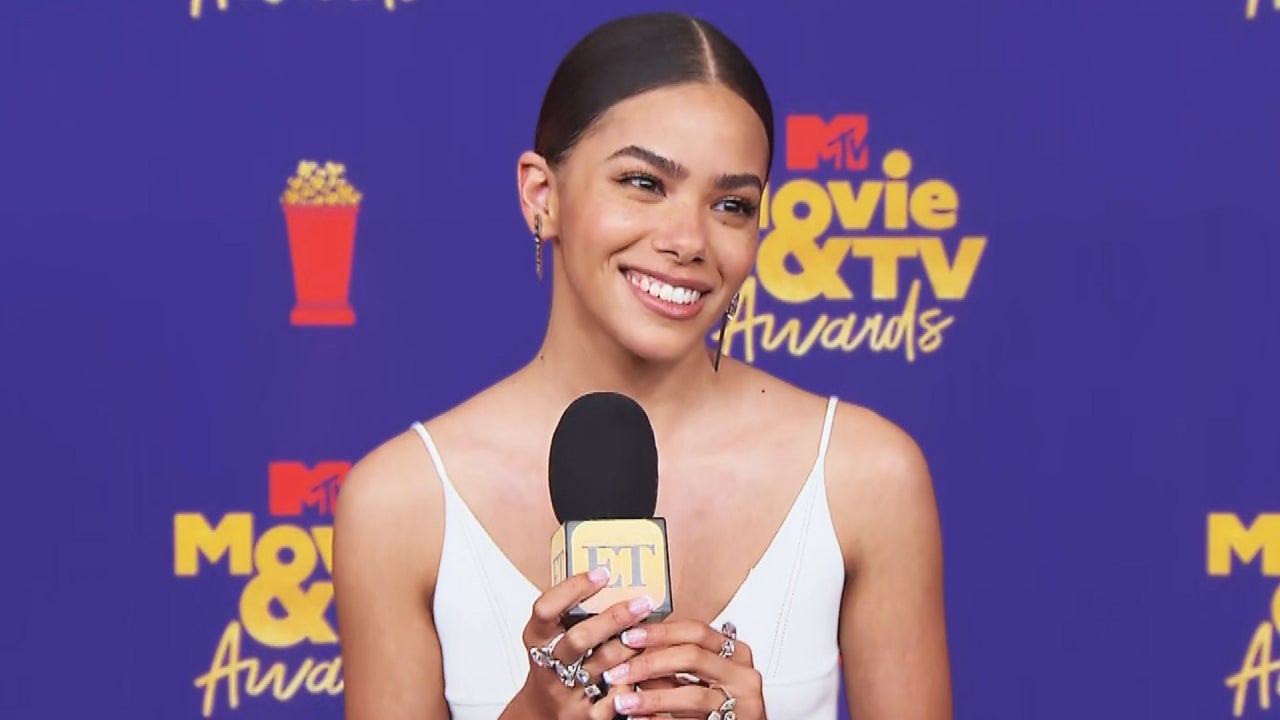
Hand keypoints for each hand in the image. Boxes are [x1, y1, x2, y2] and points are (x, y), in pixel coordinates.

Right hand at [511, 566, 657, 719]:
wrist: (542, 713)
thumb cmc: (554, 666)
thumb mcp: (551, 638)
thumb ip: (571, 614)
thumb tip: (608, 578)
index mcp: (536, 640)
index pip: (545, 609)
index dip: (571, 588)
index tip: (601, 573)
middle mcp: (548, 667)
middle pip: (578, 639)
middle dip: (613, 618)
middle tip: (641, 603)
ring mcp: (566, 693)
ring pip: (603, 666)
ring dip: (630, 646)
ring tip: (650, 631)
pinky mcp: (587, 715)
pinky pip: (617, 696)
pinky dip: (635, 682)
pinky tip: (650, 668)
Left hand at [600, 620, 764, 719]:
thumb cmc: (723, 706)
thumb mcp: (702, 680)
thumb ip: (674, 667)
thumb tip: (633, 653)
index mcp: (736, 653)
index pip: (696, 631)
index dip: (660, 631)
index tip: (630, 635)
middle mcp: (743, 676)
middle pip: (692, 657)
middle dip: (650, 663)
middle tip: (619, 671)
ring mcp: (742, 705)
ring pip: (692, 695)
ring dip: (651, 698)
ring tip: (623, 702)